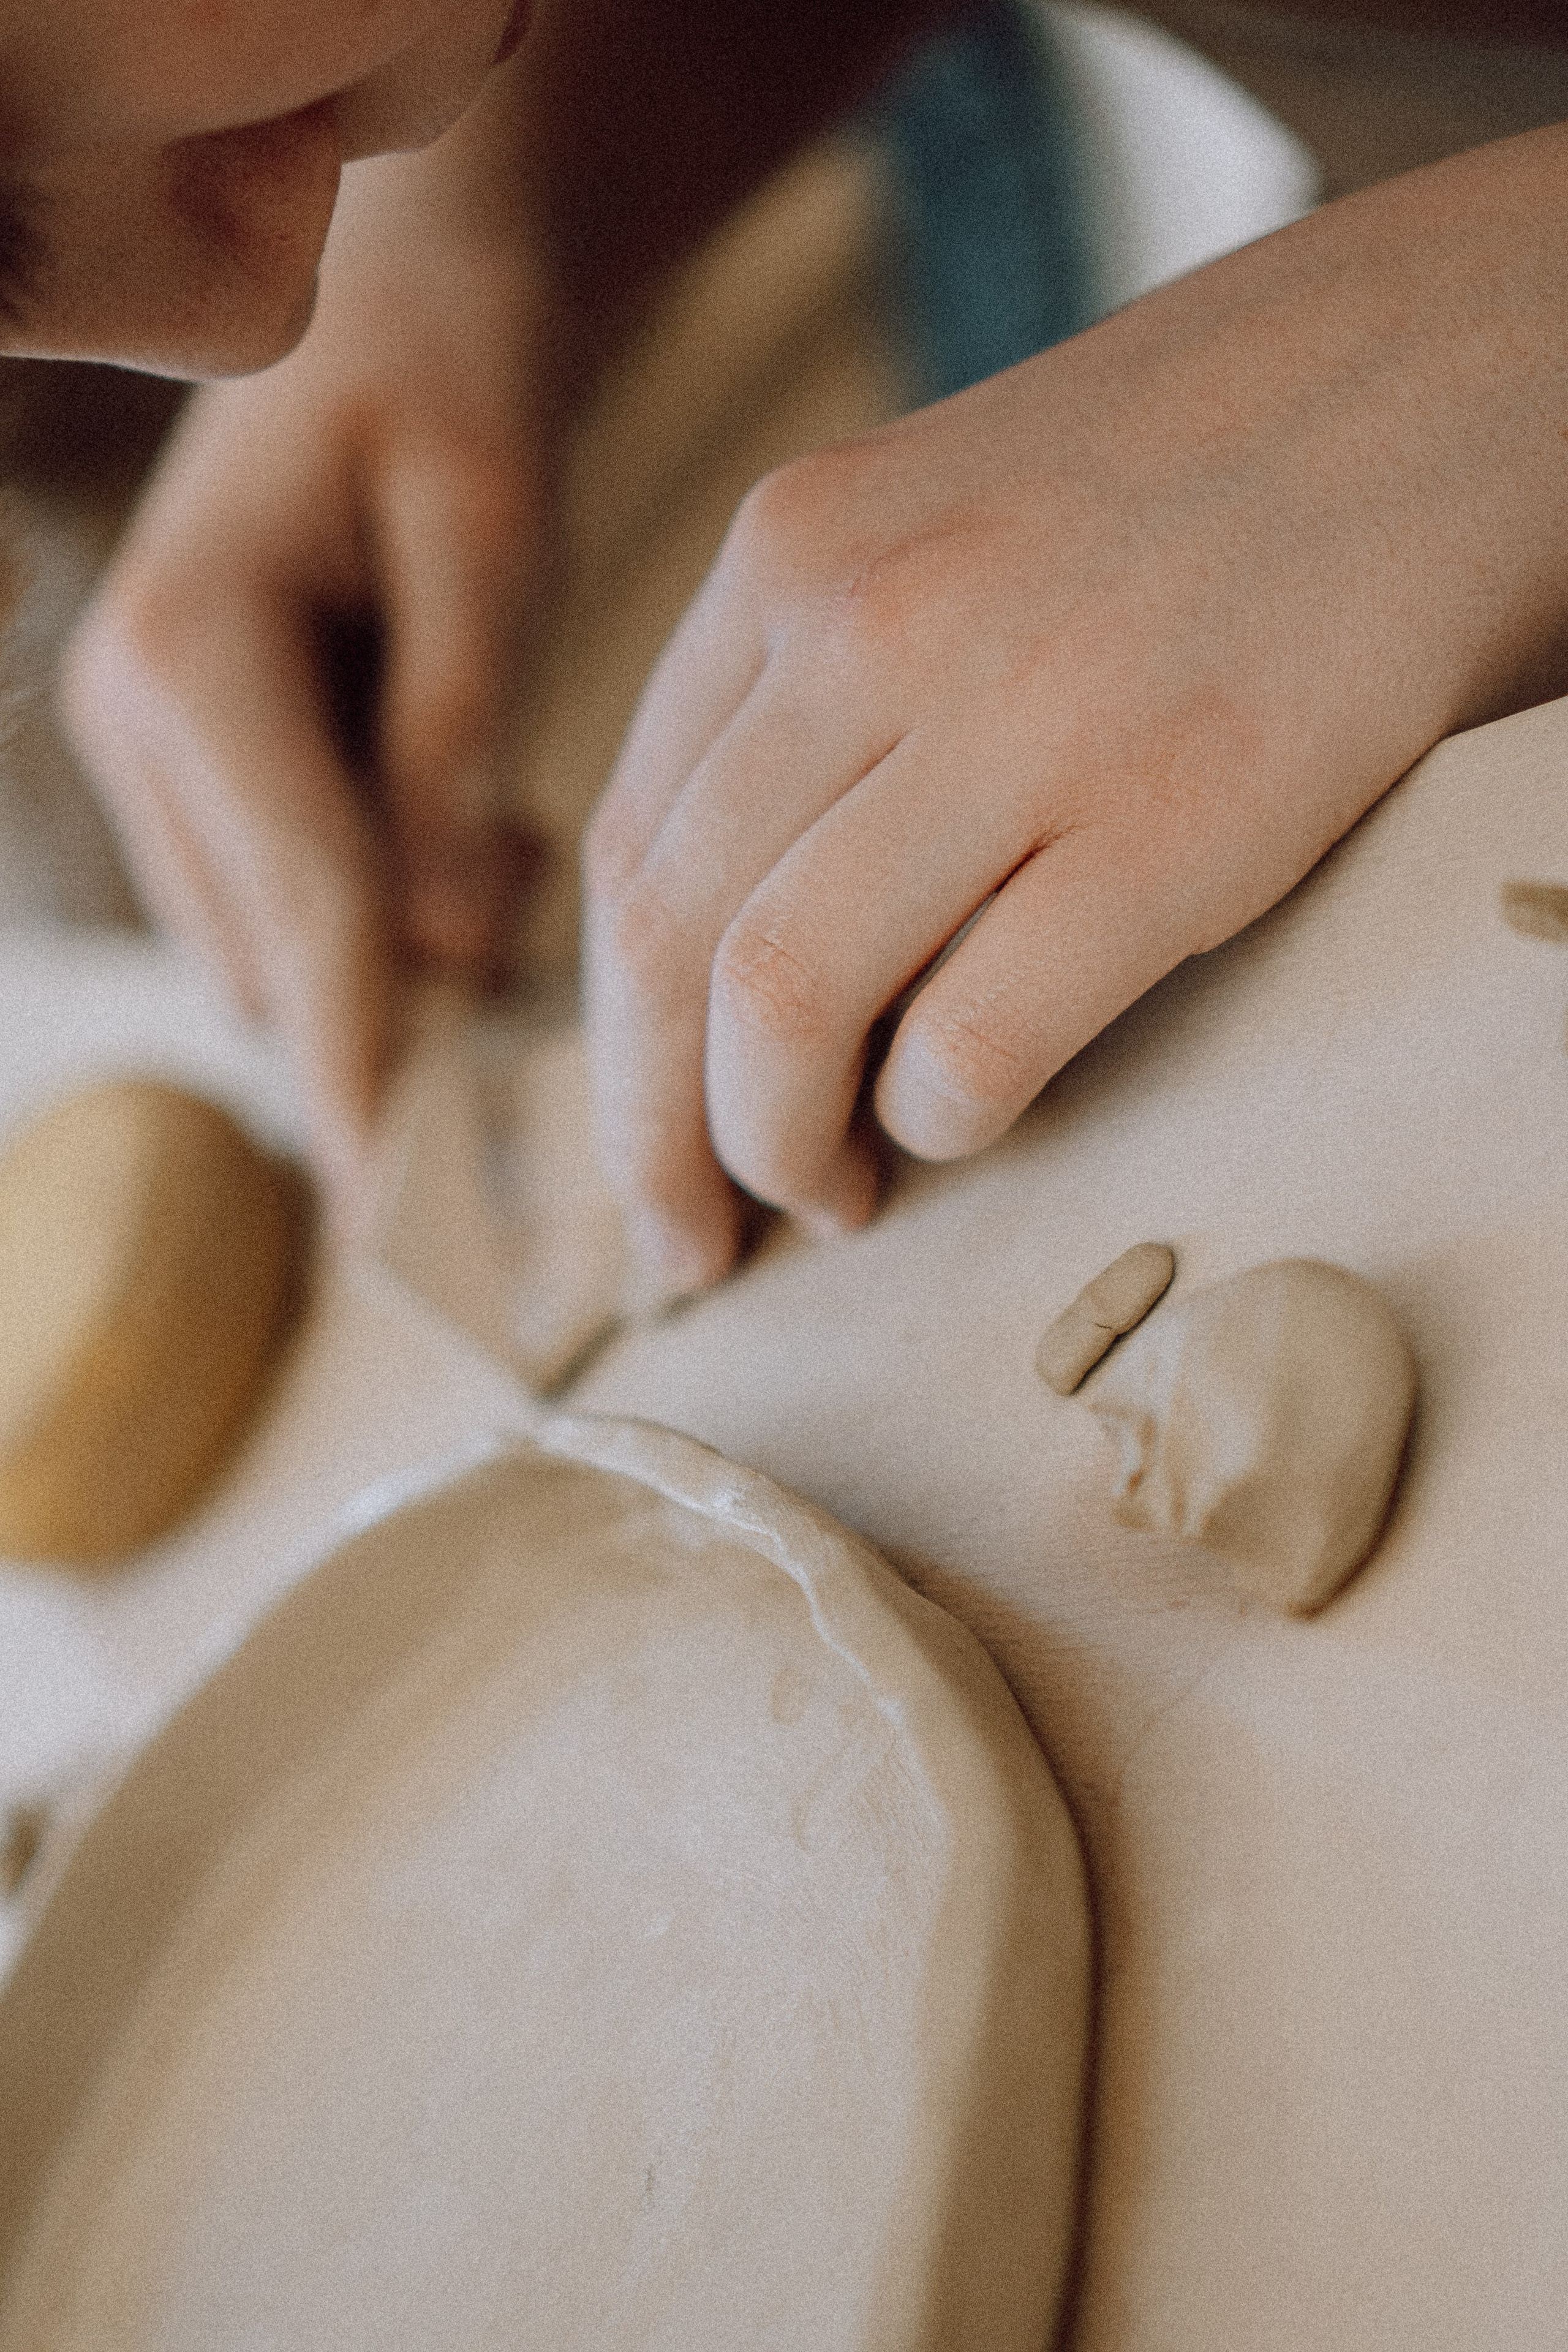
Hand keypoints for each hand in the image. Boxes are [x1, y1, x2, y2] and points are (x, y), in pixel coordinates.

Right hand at [60, 141, 554, 1221]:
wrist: (386, 284)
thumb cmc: (450, 377)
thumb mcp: (486, 537)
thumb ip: (460, 742)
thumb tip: (449, 945)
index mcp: (192, 660)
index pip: (305, 917)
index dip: (363, 1071)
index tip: (398, 1219)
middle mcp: (137, 718)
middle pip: (278, 955)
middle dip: (404, 1004)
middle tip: (552, 956)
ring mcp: (149, 745)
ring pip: (274, 945)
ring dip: (395, 951)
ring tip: (507, 832)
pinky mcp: (189, 761)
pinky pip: (284, 897)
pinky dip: (377, 905)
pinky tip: (462, 816)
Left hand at [585, 125, 1567, 1295]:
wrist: (1445, 373)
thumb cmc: (1190, 492)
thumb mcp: (940, 537)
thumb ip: (817, 710)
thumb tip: (727, 962)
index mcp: (791, 556)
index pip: (625, 856)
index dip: (617, 1045)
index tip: (650, 1150)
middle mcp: (870, 622)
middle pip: (667, 945)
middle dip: (657, 1139)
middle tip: (700, 1244)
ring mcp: (1021, 713)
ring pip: (778, 1003)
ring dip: (778, 1150)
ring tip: (836, 1198)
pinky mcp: (1177, 813)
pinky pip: (973, 1039)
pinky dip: (944, 1119)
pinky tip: (968, 1120)